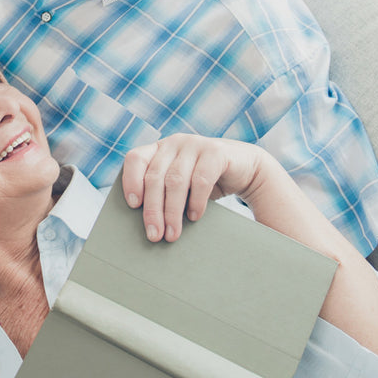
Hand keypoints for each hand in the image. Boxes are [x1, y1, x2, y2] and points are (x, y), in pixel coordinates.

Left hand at [121, 134, 264, 241]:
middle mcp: (174, 143)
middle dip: (153, 209)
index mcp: (159, 148)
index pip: (135, 159)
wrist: (245, 169)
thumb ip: (162, 193)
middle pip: (155, 177)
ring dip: (172, 211)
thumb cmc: (204, 182)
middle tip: (154, 235)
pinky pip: (200, 179)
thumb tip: (146, 226)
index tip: (132, 205)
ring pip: (175, 180)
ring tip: (172, 234)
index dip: (131, 180)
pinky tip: (194, 217)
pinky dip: (196, 202)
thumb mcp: (180, 185)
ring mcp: (195, 144)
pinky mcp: (216, 152)